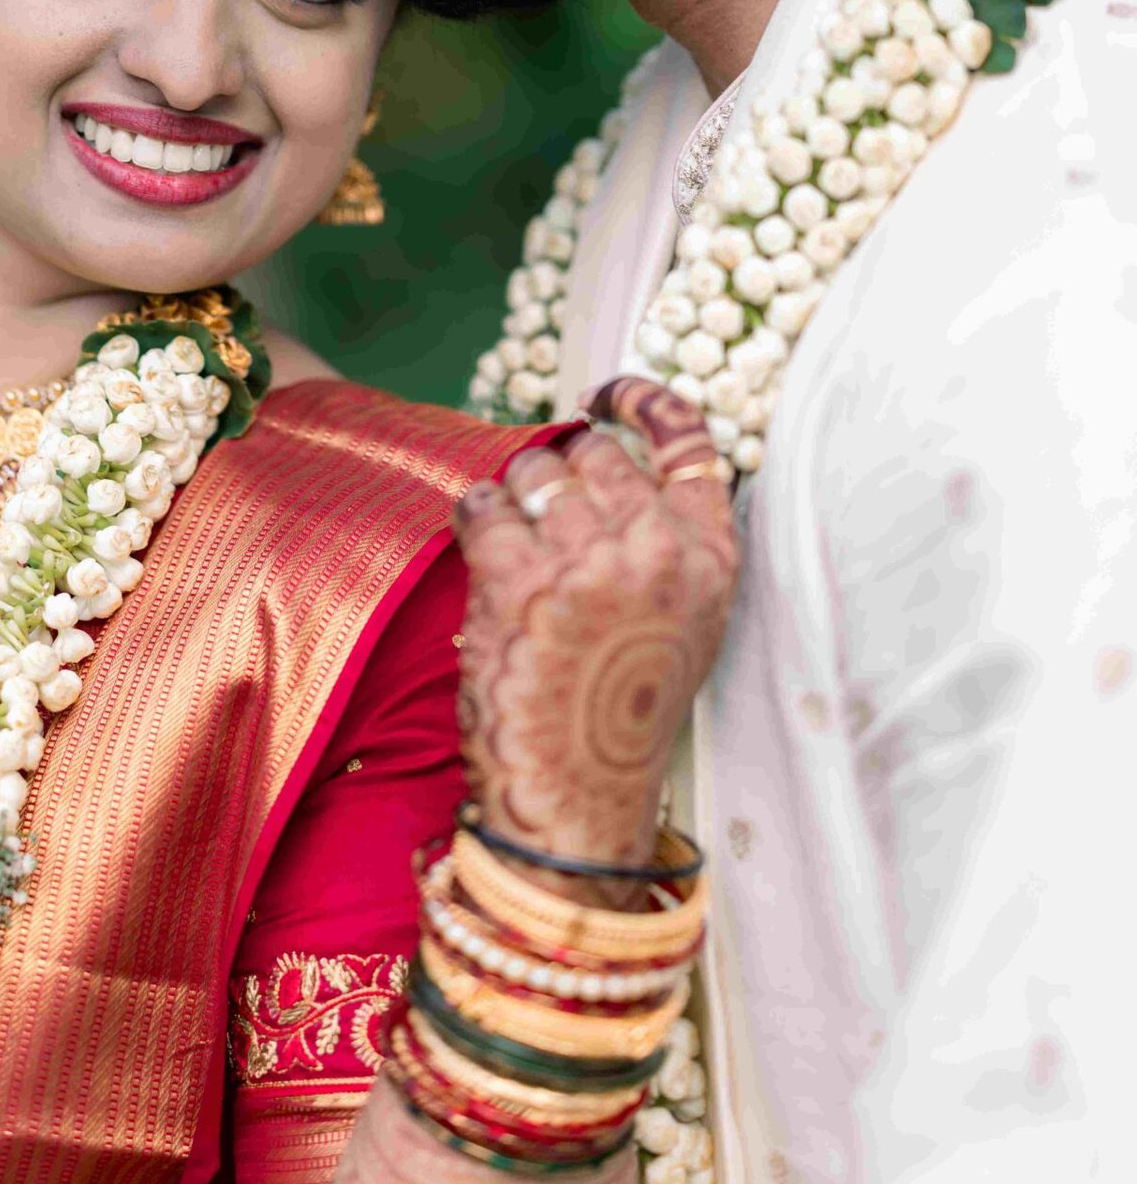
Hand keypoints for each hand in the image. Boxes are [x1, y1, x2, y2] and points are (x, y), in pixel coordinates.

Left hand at [454, 379, 737, 880]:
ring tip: (511, 536)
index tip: (602, 393)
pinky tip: (480, 543)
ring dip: (514, 492)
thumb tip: (605, 458)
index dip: (640, 399)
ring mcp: (589, 561)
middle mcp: (656, 549)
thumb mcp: (684, 617)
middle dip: (561, 469)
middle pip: (596, 452)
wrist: (580, 789)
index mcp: (708, 556)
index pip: (688, 439)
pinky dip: (474, 516)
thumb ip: (665, 540)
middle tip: (543, 515)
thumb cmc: (624, 704)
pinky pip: (483, 503)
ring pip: (535, 468)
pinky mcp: (521, 580)